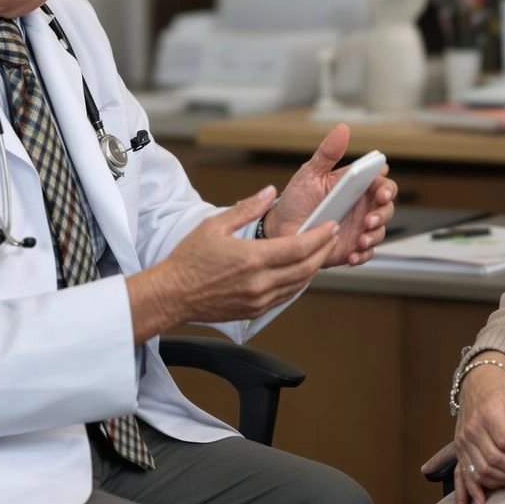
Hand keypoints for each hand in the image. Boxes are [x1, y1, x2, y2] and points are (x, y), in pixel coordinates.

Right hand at [126, 185, 337, 341]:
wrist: (172, 295)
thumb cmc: (189, 260)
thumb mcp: (215, 225)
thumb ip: (246, 208)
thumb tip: (270, 192)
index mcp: (252, 258)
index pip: (298, 247)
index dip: (319, 236)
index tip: (330, 226)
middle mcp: (259, 282)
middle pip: (306, 268)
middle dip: (323, 250)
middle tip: (332, 236)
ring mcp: (258, 299)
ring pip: (299, 284)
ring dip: (314, 267)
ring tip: (321, 251)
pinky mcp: (255, 310)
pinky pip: (286, 296)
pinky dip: (299, 282)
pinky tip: (301, 271)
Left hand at [266, 124, 397, 266]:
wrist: (281, 230)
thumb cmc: (297, 199)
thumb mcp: (310, 173)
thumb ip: (327, 152)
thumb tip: (342, 129)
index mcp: (355, 186)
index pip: (381, 182)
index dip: (385, 186)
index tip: (379, 191)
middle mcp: (361, 206)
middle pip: (387, 207)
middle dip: (383, 213)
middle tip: (370, 218)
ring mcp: (358, 228)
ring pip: (380, 231)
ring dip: (374, 235)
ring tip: (361, 239)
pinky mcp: (352, 248)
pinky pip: (366, 253)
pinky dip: (363, 254)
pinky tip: (353, 254)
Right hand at [452, 357, 504, 503]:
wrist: (476, 377)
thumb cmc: (499, 385)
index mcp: (487, 412)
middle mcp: (472, 427)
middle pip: (495, 459)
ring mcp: (463, 438)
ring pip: (483, 470)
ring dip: (503, 479)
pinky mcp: (459, 446)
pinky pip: (466, 473)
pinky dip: (474, 489)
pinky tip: (481, 502)